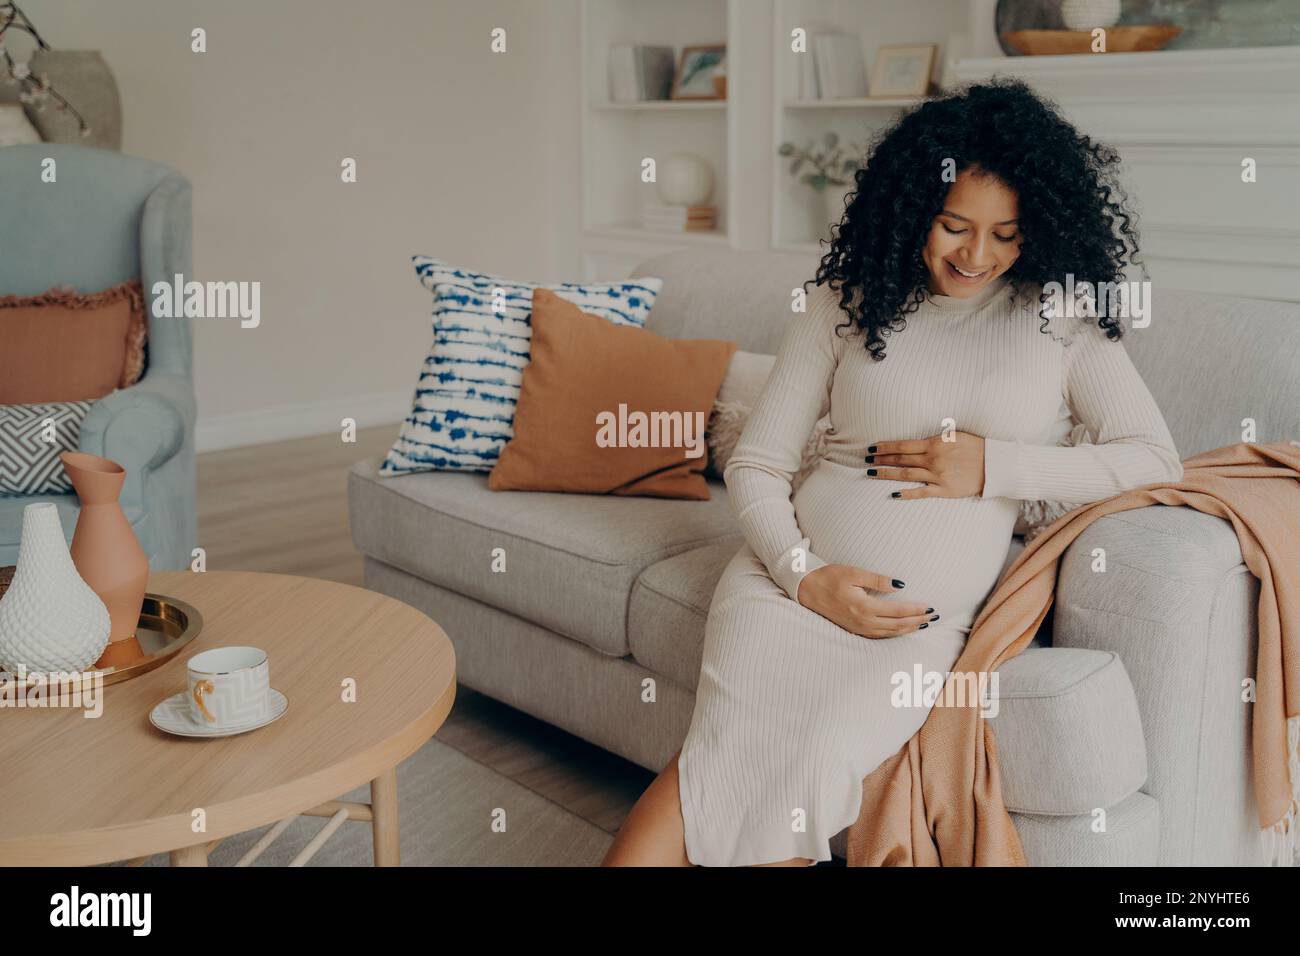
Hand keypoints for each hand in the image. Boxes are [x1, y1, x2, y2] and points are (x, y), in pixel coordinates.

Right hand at [797, 564, 937, 638]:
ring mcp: (858, 628)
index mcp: (864, 607)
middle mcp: (863, 621)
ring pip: (890, 633)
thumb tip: (899, 585)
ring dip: (908, 629)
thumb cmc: (828, 578)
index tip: (929, 607)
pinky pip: (880, 635)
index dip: (915, 610)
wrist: (806, 590)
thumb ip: (877, 580)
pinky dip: (894, 633)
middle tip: (933, 617)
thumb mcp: (853, 573)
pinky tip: (901, 629)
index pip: (897, 611)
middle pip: (897, 625)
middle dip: (917, 621)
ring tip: (923, 624)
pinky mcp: (854, 629)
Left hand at [865, 431, 984, 499]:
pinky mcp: (944, 489)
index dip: (885, 446)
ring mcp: (937, 475)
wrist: (995, 464)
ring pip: (906, 474)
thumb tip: (921, 439)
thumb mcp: (955, 435)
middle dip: (881, 459)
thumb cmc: (976, 447)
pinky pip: (922, 492)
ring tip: (871, 473)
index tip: (872, 447)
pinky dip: (907, 493)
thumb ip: (937, 438)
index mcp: (934, 444)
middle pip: (900, 459)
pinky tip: (894, 493)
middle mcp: (933, 459)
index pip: (903, 445)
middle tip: (866, 460)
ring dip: (886, 473)